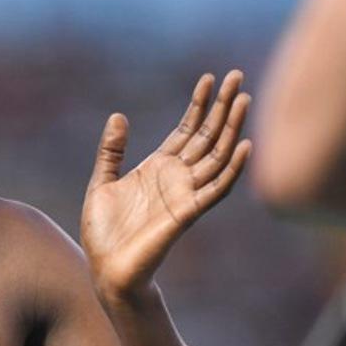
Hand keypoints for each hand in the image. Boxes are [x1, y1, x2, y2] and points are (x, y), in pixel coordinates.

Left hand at [81, 70, 251, 303]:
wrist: (106, 268)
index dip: (198, 105)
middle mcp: (177, 178)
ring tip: (243, 99)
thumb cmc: (104, 232)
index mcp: (158, 168)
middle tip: (237, 76)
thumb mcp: (101, 182)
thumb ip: (111, 151)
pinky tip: (244, 145)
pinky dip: (232, 168)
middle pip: (207, 135)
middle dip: (221, 106)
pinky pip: (216, 189)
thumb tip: (118, 116)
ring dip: (231, 128)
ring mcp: (185, 194)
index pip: (186, 129)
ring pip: (217, 155)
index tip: (208, 79)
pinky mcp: (187, 213)